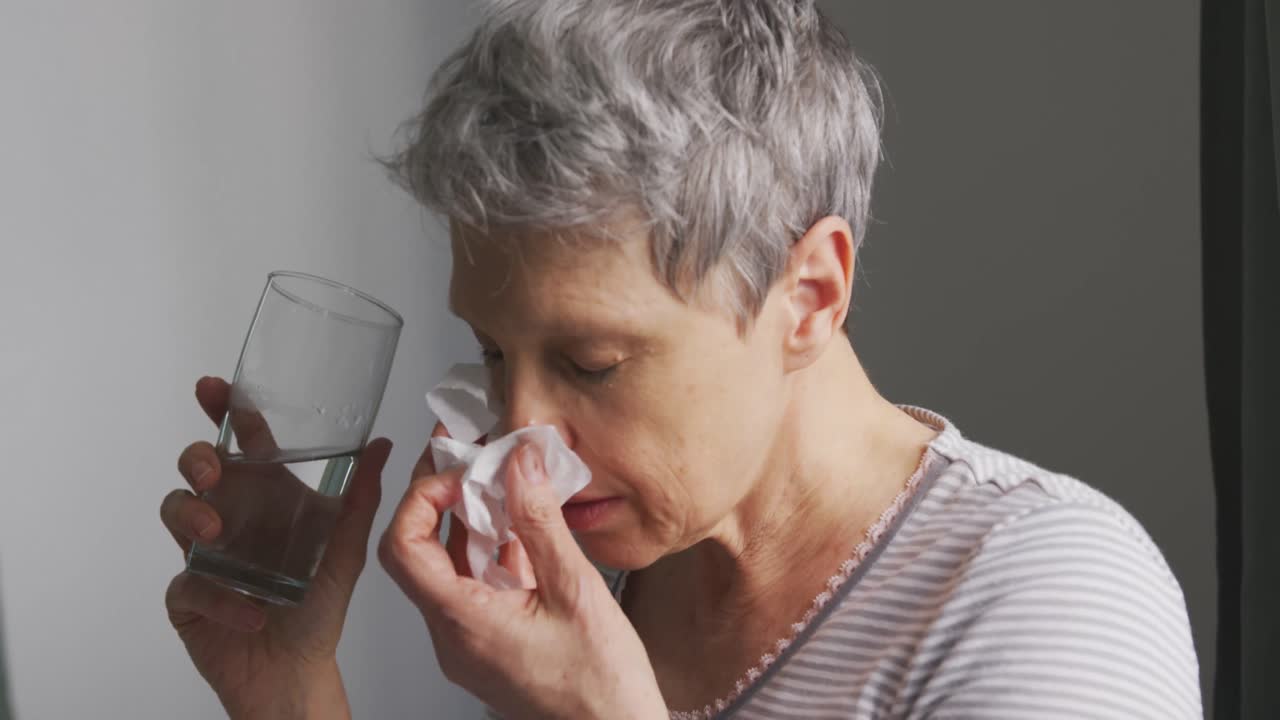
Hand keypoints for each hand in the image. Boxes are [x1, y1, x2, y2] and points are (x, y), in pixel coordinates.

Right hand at [161, 376, 391, 718]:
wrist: (297, 669)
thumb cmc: (319, 607)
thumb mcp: (346, 547)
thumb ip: (361, 497)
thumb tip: (384, 445)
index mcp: (269, 497)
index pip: (246, 443)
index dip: (226, 411)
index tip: (214, 388)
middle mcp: (233, 516)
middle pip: (199, 466)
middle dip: (198, 457)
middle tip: (213, 470)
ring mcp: (205, 554)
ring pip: (174, 510)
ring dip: (190, 513)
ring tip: (217, 531)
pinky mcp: (189, 595)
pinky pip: (188, 582)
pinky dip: (219, 595)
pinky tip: (251, 608)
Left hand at [378, 423, 665, 719]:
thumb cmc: (601, 688)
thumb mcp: (576, 592)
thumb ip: (541, 524)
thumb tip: (520, 466)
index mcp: (464, 622)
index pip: (403, 546)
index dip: (422, 497)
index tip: (462, 471)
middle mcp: (454, 635)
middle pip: (419, 550)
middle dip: (440, 494)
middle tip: (467, 450)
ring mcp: (469, 641)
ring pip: (448, 566)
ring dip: (468, 519)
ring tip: (499, 475)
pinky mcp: (489, 642)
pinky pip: (473, 585)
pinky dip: (490, 548)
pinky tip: (519, 522)